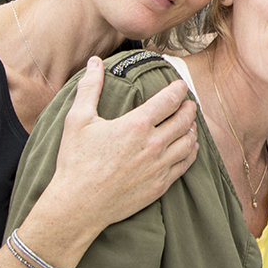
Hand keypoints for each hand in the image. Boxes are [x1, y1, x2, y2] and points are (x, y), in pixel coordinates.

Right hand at [47, 57, 199, 231]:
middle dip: (189, 107)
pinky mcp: (160, 185)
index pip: (170, 99)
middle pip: (185, 119)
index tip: (180, 84)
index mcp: (136, 125)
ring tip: (189, 122)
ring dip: (192, 128)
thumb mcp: (78, 120)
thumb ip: (89, 87)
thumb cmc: (75, 162)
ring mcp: (159, 166)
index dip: (178, 88)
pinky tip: (188, 146)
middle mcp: (153, 144)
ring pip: (189, 141)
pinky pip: (185, 164)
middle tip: (188, 102)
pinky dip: (191, 151)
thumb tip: (94, 62)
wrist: (77, 206)